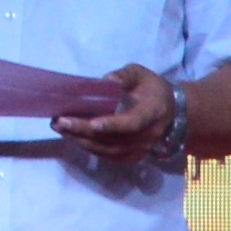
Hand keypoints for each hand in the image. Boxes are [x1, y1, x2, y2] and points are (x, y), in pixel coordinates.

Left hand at [47, 66, 185, 168]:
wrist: (171, 111)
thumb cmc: (152, 88)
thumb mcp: (141, 74)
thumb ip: (124, 76)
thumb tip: (106, 80)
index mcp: (153, 112)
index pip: (132, 123)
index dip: (112, 125)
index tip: (91, 122)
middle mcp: (148, 136)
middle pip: (113, 140)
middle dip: (84, 131)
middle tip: (60, 122)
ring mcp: (140, 149)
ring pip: (107, 150)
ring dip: (81, 140)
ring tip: (60, 128)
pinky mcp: (132, 157)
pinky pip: (107, 156)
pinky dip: (88, 147)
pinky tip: (72, 136)